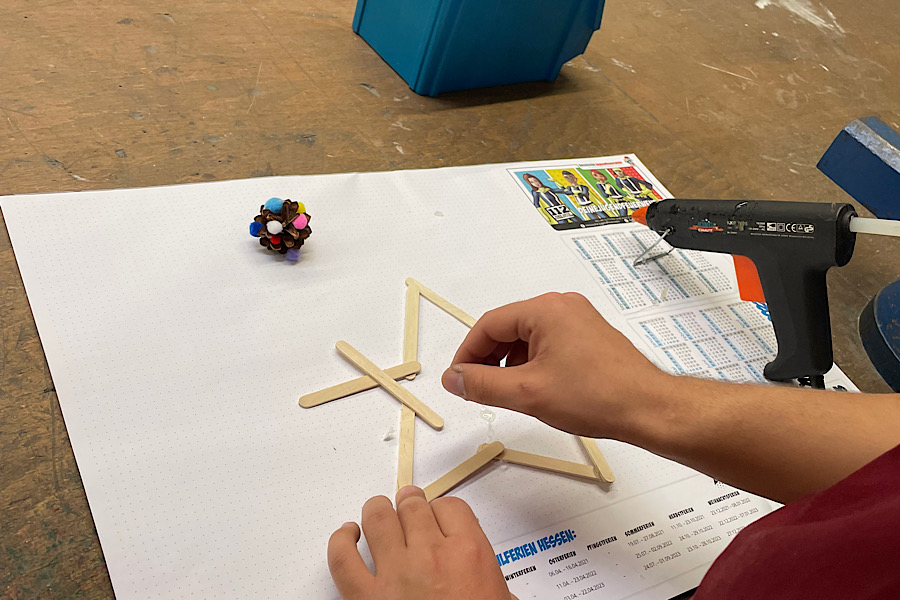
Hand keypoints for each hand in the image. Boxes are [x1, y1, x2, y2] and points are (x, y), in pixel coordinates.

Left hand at [328, 486, 515, 599]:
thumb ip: (494, 587)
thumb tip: (496, 591)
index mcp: (469, 554)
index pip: (451, 507)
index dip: (442, 509)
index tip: (440, 516)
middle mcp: (430, 555)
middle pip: (413, 506)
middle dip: (409, 503)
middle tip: (408, 504)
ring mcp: (395, 573)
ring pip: (377, 518)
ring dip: (377, 512)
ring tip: (378, 514)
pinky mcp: (365, 598)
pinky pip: (342, 558)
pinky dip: (340, 541)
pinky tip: (347, 537)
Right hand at [440, 292, 668, 439]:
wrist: (648, 408)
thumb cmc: (599, 396)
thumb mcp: (527, 393)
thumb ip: (482, 384)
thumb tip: (454, 378)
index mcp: (545, 310)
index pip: (488, 325)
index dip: (467, 354)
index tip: (458, 378)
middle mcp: (562, 307)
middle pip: (507, 328)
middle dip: (488, 359)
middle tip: (476, 387)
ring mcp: (577, 320)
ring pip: (526, 337)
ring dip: (509, 363)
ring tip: (507, 392)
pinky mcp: (588, 336)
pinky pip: (547, 343)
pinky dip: (532, 363)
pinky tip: (534, 388)